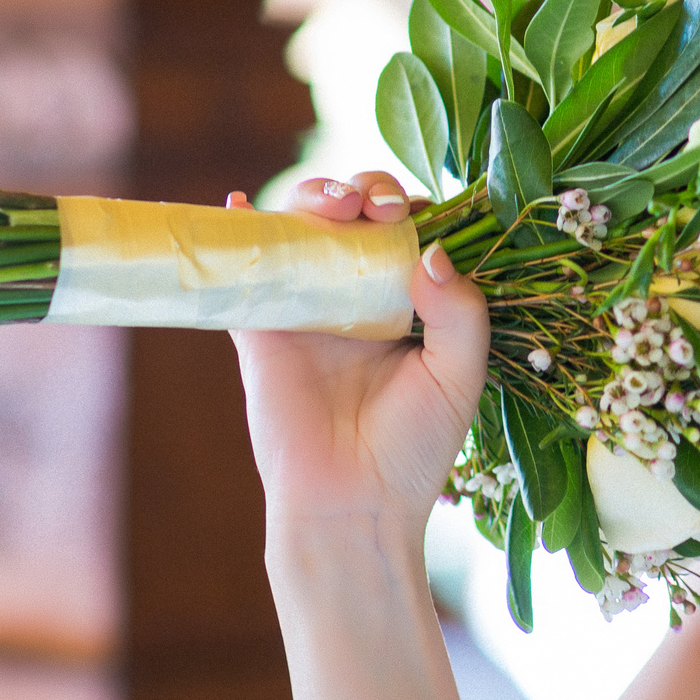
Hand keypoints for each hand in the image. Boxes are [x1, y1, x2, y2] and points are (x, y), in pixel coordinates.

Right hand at [229, 173, 489, 527]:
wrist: (352, 507)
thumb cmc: (414, 449)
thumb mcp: (460, 377)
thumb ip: (462, 313)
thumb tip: (432, 252)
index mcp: (410, 301)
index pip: (410, 229)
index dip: (413, 207)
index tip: (415, 215)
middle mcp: (359, 295)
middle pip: (356, 216)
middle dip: (365, 192)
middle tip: (374, 209)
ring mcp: (308, 308)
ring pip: (304, 229)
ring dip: (314, 197)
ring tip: (331, 205)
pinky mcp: (261, 329)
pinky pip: (245, 271)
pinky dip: (238, 230)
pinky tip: (240, 204)